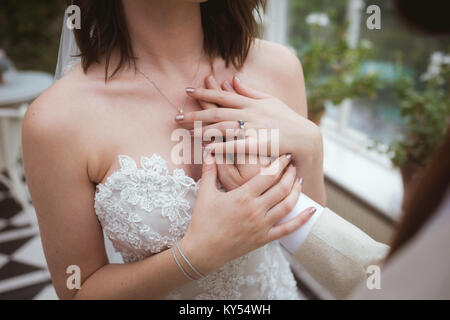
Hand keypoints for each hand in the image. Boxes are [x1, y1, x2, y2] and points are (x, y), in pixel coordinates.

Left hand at [180, 75, 325, 203]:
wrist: (305, 137)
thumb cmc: (286, 119)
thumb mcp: (269, 100)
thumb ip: (249, 91)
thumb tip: (232, 80)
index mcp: (251, 103)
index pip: (223, 96)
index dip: (205, 92)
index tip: (188, 91)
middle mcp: (250, 113)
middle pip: (219, 112)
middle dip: (196, 113)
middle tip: (177, 117)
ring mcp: (255, 128)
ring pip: (225, 127)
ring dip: (205, 130)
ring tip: (187, 132)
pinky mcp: (259, 144)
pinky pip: (238, 145)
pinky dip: (223, 147)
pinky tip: (208, 149)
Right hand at [181, 151, 315, 274]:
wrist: (203, 251)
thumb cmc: (203, 221)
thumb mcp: (205, 193)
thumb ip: (209, 170)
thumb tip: (208, 150)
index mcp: (243, 196)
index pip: (268, 175)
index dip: (280, 163)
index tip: (286, 155)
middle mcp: (256, 210)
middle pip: (282, 187)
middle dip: (290, 173)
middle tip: (293, 164)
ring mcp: (262, 225)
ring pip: (288, 205)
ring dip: (297, 191)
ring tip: (299, 179)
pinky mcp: (264, 238)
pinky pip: (288, 229)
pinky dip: (302, 220)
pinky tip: (312, 211)